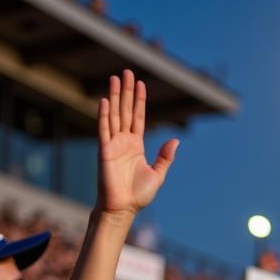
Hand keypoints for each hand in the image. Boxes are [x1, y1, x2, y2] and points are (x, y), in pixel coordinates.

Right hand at [97, 70, 178, 216]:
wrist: (123, 208)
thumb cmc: (138, 195)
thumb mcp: (157, 174)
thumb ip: (165, 157)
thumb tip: (175, 140)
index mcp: (136, 146)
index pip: (138, 117)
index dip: (139, 101)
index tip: (140, 83)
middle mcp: (124, 142)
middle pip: (125, 110)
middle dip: (127, 91)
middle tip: (126, 71)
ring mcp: (113, 144)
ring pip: (114, 115)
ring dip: (115, 96)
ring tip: (115, 78)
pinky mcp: (104, 151)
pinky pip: (103, 129)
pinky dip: (104, 115)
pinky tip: (105, 100)